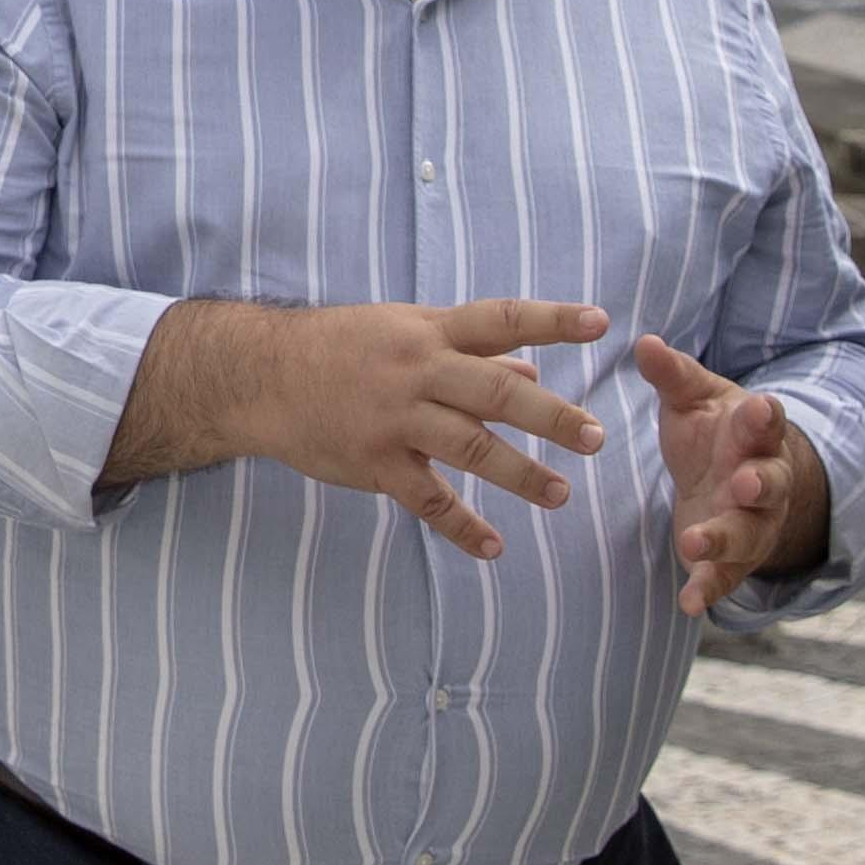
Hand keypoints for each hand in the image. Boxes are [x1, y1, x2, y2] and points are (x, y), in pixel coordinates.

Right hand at [138, 297, 611, 559]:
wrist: (263, 374)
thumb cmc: (344, 348)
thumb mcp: (406, 333)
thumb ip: (471, 354)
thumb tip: (533, 373)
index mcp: (430, 331)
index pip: (501, 318)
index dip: (551, 320)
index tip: (601, 323)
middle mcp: (417, 370)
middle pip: (495, 391)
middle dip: (549, 416)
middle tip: (595, 437)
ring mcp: (395, 418)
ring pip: (468, 448)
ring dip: (519, 474)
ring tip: (560, 494)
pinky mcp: (374, 463)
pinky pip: (426, 500)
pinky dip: (461, 526)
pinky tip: (492, 547)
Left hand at [635, 331, 834, 612]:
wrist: (742, 479)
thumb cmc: (717, 431)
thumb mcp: (695, 399)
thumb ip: (672, 375)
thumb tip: (644, 341)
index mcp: (756, 433)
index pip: (766, 422)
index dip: (764, 417)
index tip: (758, 408)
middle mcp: (765, 479)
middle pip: (770, 483)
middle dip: (759, 483)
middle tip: (743, 482)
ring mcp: (753, 523)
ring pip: (747, 534)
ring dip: (724, 539)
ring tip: (694, 544)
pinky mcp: (734, 558)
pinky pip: (725, 576)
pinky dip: (708, 589)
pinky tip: (689, 603)